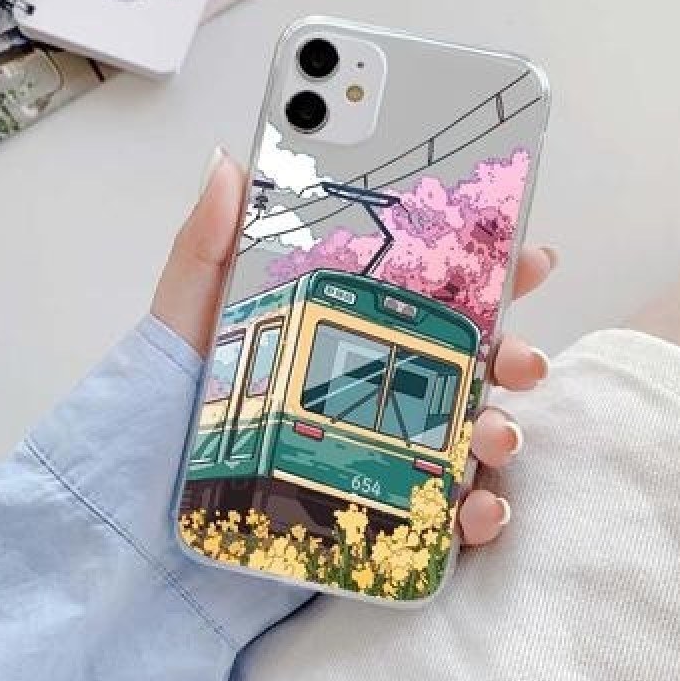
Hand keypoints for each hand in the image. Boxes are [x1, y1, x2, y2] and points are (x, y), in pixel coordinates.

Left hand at [152, 149, 555, 550]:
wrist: (154, 510)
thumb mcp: (187, 318)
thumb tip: (228, 165)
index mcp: (347, 333)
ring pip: (470, 434)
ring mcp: (388, 450)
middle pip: (469, 364)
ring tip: (490, 433)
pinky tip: (473, 509)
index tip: (525, 258)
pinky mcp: (385, 512)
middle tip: (518, 354)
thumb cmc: (172, 407)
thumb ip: (208, 245)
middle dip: (513, 353)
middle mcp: (378, 387)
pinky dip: (475, 514)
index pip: (429, 295)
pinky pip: (446, 515)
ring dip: (500, 430)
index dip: (486, 273)